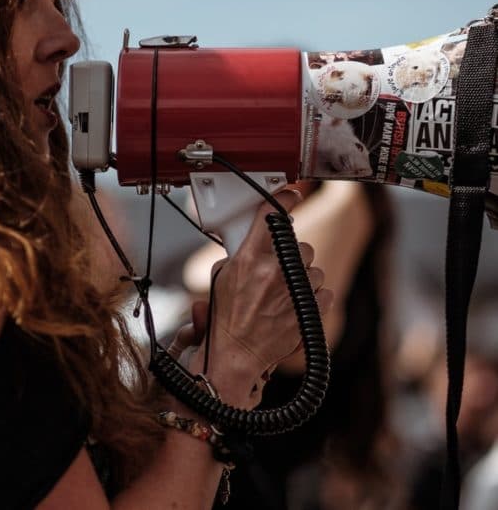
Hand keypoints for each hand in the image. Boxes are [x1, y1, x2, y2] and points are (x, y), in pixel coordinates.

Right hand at [190, 190, 332, 407]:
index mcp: (250, 258)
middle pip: (299, 244)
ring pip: (313, 268)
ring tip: (284, 293)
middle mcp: (275, 271)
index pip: (272, 215)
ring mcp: (295, 291)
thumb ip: (240, 253)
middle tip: (278, 268)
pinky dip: (314, 297)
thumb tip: (255, 238)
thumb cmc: (226, 318)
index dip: (285, 199)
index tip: (292, 194)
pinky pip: (324, 291)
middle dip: (291, 254)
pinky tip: (296, 304)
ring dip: (302, 277)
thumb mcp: (222, 276)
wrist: (237, 353)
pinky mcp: (309, 311)